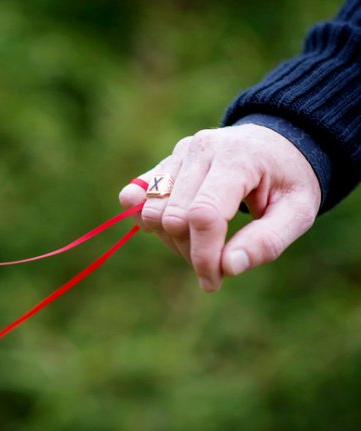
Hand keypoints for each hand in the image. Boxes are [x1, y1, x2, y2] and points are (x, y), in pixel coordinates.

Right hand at [118, 124, 320, 290]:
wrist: (276, 144)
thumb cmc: (289, 181)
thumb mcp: (299, 212)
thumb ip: (267, 242)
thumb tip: (227, 268)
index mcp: (237, 158)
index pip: (203, 214)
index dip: (204, 256)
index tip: (213, 281)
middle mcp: (200, 150)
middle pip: (173, 217)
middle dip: (190, 252)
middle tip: (216, 263)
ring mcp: (177, 154)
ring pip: (152, 211)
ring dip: (171, 240)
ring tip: (201, 242)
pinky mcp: (164, 163)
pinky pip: (135, 197)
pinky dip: (146, 220)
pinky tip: (169, 229)